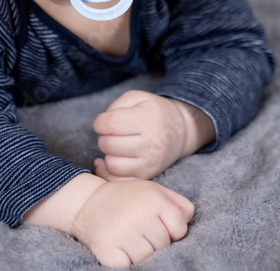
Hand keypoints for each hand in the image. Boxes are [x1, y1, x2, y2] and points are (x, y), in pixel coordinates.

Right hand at [70, 179, 193, 267]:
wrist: (86, 202)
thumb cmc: (126, 199)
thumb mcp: (153, 191)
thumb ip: (177, 203)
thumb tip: (188, 220)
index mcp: (154, 199)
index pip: (179, 230)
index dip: (170, 230)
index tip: (155, 223)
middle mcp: (140, 215)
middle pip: (163, 245)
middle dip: (154, 241)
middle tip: (137, 229)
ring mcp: (123, 234)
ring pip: (148, 258)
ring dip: (140, 252)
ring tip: (128, 237)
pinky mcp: (107, 250)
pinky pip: (129, 267)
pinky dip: (125, 261)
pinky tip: (119, 247)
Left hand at [93, 91, 215, 180]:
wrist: (179, 132)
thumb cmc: (153, 112)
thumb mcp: (137, 98)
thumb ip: (116, 106)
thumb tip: (101, 127)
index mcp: (147, 120)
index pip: (110, 124)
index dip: (100, 122)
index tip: (104, 122)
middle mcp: (150, 144)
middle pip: (109, 145)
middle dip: (104, 138)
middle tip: (112, 134)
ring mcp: (149, 164)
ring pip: (112, 165)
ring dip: (108, 155)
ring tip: (116, 146)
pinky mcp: (146, 177)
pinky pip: (118, 181)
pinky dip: (108, 173)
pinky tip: (111, 161)